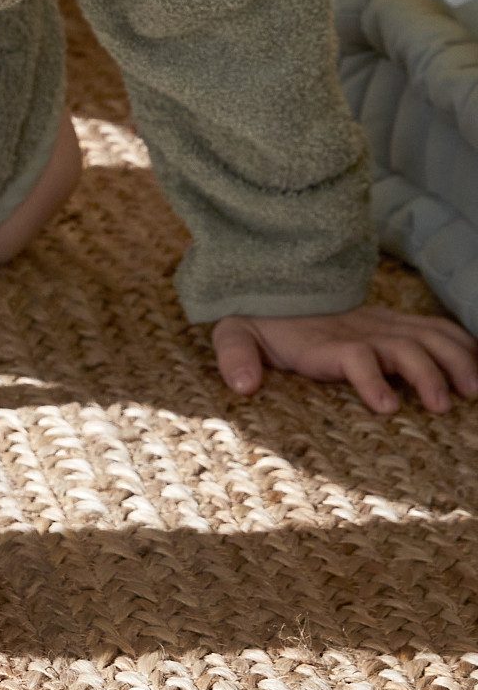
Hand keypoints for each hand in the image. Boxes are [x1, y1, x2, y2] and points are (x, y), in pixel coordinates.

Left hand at [212, 305, 477, 413]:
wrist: (276, 284)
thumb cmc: (260, 321)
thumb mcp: (235, 333)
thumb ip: (235, 355)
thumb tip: (242, 384)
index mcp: (325, 341)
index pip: (353, 355)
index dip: (370, 377)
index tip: (386, 405)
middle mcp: (360, 331)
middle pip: (401, 345)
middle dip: (425, 372)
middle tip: (439, 405)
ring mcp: (382, 324)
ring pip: (427, 334)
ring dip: (453, 360)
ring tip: (472, 391)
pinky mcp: (396, 323)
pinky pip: (437, 327)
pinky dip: (462, 342)